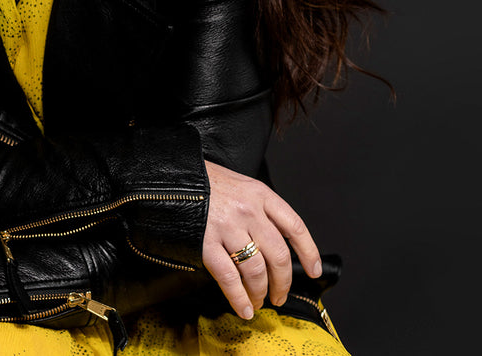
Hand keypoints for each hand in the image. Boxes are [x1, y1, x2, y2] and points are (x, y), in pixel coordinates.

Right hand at [202, 160, 321, 319]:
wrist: (168, 174)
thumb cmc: (203, 180)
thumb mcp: (239, 184)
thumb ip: (257, 208)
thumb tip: (271, 242)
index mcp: (260, 195)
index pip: (295, 228)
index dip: (309, 253)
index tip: (314, 271)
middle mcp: (248, 211)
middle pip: (278, 256)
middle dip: (282, 282)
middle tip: (279, 296)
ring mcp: (227, 227)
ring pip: (255, 270)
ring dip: (260, 292)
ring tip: (258, 302)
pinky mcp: (205, 242)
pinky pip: (228, 276)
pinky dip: (238, 297)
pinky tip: (243, 307)